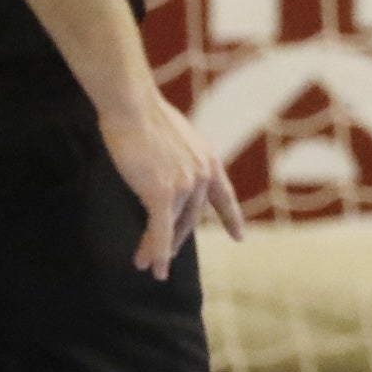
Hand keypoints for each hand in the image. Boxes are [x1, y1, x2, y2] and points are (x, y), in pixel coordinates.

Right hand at [99, 95, 247, 274]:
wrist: (133, 105)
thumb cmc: (144, 114)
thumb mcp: (172, 136)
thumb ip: (177, 157)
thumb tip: (167, 169)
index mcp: (207, 160)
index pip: (223, 196)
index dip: (231, 218)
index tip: (238, 236)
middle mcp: (202, 175)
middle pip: (190, 217)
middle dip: (177, 240)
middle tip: (167, 257)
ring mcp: (184, 186)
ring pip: (172, 227)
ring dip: (159, 250)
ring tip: (148, 266)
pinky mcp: (162, 193)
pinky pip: (159, 230)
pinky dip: (155, 251)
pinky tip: (151, 267)